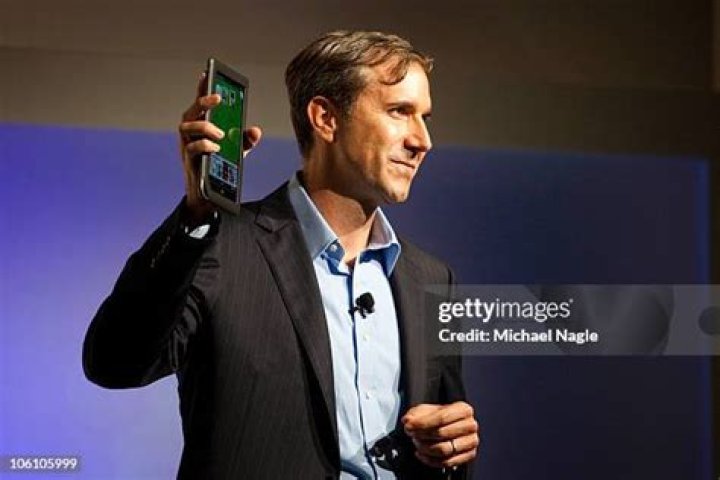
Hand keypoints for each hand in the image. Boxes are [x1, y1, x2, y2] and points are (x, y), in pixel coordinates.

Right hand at [178, 73, 261, 222]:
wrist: (210, 197)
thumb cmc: (218, 169)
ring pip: (186, 127)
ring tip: (220, 134)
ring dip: (205, 127)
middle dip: (203, 101)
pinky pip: (192, 148)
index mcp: (201, 129)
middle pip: (190, 112)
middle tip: (217, 98)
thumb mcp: (236, 153)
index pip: (200, 105)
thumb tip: (256, 130)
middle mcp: (190, 135)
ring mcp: (187, 147)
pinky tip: (216, 149)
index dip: (201, 89)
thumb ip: (245, 140)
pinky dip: (205, 145)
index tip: (206, 73)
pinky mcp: (188, 161)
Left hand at [402, 402, 478, 468]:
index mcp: (463, 409)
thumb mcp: (426, 410)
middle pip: (442, 433)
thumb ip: (416, 414)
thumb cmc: (439, 417)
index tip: (409, 426)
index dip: (423, 423)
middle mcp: (470, 425)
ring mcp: (471, 441)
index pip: (442, 417)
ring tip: (417, 443)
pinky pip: (447, 462)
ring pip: (444, 450)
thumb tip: (408, 421)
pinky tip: (421, 454)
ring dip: (425, 448)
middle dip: (422, 435)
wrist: (449, 426)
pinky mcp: (469, 455)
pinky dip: (430, 460)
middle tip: (412, 435)